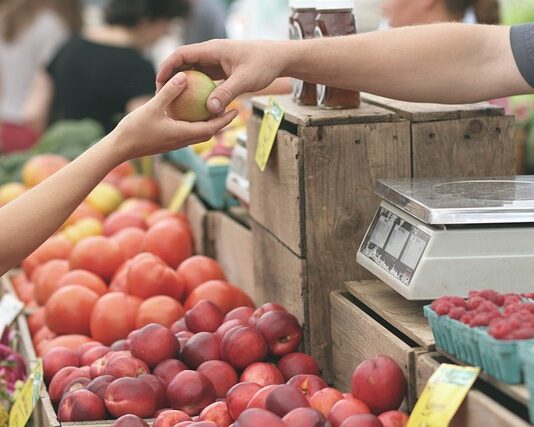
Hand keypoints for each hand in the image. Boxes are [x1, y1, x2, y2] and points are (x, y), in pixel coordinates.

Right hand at [110, 72, 238, 160]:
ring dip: (208, 124)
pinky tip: (190, 113)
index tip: (236, 110)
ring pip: (198, 133)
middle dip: (221, 122)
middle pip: (208, 132)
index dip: (225, 120)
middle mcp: (182, 141)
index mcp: (183, 134)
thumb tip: (184, 76)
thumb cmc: (134, 130)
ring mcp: (175, 143)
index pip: (211, 128)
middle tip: (231, 109)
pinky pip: (186, 132)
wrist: (119, 149)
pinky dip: (194, 124)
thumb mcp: (152, 107)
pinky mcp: (167, 142)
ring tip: (214, 109)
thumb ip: (169, 92)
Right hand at [156, 39, 288, 114]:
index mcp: (212, 50)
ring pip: (192, 72)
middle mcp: (211, 54)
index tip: (159, 82)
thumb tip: (210, 109)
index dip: (167, 67)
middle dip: (170, 78)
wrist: (278, 58)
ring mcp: (215, 62)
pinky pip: (204, 80)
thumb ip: (227, 93)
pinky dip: (196, 90)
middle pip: (183, 63)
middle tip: (161, 96)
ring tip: (173, 103)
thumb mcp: (245, 80)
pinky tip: (193, 106)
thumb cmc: (264, 64)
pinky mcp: (221, 71)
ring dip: (183, 85)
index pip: (182, 54)